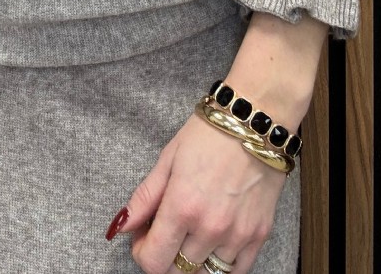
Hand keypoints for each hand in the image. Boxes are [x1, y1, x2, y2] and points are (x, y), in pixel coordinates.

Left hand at [107, 110, 287, 272]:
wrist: (254, 122)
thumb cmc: (208, 135)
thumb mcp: (167, 159)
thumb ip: (144, 198)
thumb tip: (120, 227)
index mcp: (182, 206)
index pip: (154, 262)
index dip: (142, 253)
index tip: (143, 238)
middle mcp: (210, 227)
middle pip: (178, 272)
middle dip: (164, 257)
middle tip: (165, 233)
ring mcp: (237, 235)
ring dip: (192, 261)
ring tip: (189, 235)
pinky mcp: (259, 236)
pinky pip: (237, 272)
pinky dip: (221, 264)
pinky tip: (213, 243)